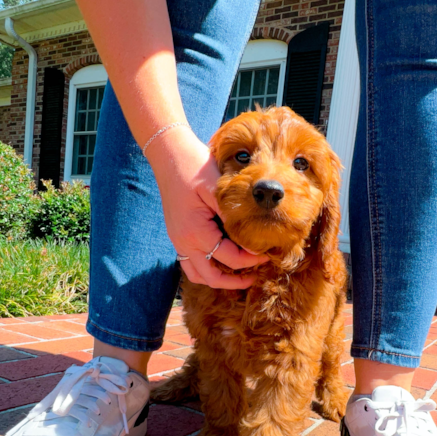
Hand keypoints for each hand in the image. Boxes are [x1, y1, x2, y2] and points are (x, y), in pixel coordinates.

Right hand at [146, 125, 266, 288]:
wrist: (169, 155)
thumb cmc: (194, 166)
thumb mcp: (216, 187)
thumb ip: (232, 214)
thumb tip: (251, 236)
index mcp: (195, 231)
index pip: (228, 258)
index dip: (250, 260)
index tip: (267, 254)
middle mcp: (184, 242)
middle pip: (211, 277)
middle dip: (235, 280)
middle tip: (256, 275)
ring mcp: (178, 241)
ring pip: (198, 275)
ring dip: (219, 279)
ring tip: (239, 276)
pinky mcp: (177, 237)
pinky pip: (190, 264)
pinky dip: (206, 269)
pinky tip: (222, 262)